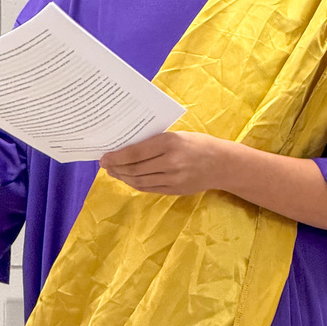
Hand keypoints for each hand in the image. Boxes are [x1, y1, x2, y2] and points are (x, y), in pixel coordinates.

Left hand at [100, 132, 229, 195]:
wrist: (222, 163)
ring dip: (123, 177)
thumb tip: (127, 148)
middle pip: (135, 169)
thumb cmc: (198, 143)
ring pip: (139, 181)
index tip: (104, 156)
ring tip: (114, 172)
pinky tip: (128, 179)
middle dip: (116, 167)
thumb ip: (155, 142)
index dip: (117, 156)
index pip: (136, 152)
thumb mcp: (177, 135)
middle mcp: (171, 162)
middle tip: (105, 165)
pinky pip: (149, 188)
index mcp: (171, 142)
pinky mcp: (175, 190)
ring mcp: (173, 179)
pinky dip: (135, 184)